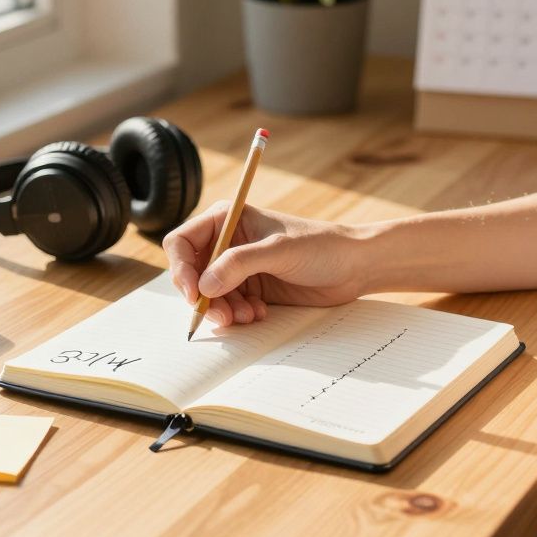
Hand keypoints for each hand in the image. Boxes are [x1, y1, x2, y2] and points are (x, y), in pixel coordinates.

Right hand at [162, 201, 366, 325]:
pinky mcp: (252, 288)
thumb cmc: (321, 246)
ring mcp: (239, 267)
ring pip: (210, 295)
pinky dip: (238, 314)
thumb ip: (239, 264)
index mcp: (228, 218)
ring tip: (249, 316)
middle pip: (193, 274)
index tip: (195, 295)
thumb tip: (203, 286)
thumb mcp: (279, 251)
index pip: (183, 242)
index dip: (182, 269)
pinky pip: (229, 306)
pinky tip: (259, 314)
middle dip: (204, 298)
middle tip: (223, 317)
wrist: (355, 266)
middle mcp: (228, 241)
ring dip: (223, 310)